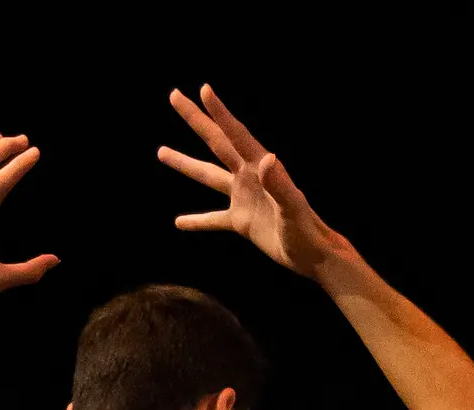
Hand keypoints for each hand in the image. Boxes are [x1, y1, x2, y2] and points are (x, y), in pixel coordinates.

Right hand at [161, 86, 354, 278]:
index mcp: (260, 168)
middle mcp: (248, 176)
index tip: (203, 90)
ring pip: (208, 176)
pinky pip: (213, 219)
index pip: (235, 134)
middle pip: (216, 142)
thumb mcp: (292, 208)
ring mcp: (243, 197)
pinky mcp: (241, 221)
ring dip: (185, 164)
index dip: (219, 112)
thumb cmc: (307, 231)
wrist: (313, 255)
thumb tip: (267, 158)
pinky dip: (197, 221)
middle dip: (195, 119)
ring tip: (160, 151)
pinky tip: (178, 222)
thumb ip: (280, 184)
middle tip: (174, 96)